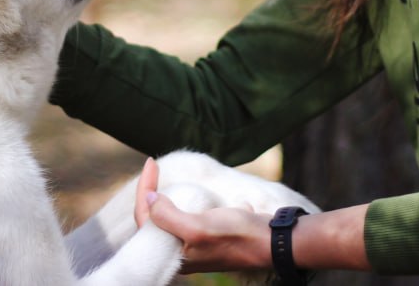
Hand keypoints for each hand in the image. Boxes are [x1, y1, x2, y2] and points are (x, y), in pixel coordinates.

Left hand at [132, 157, 267, 273]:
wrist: (274, 241)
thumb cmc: (236, 236)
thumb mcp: (198, 228)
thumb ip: (169, 217)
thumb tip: (149, 199)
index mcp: (176, 255)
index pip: (146, 219)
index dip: (145, 190)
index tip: (151, 162)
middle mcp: (184, 251)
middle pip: (157, 218)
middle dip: (152, 192)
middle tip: (153, 166)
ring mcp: (198, 242)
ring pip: (174, 215)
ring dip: (169, 196)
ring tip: (163, 176)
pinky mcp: (212, 234)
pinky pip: (194, 214)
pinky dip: (191, 200)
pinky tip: (197, 190)